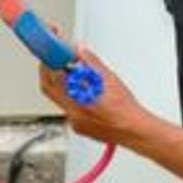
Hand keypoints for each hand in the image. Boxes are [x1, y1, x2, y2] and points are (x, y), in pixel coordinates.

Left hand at [38, 46, 152, 147]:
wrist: (134, 131)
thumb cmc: (126, 109)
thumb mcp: (110, 79)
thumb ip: (92, 63)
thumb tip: (80, 51)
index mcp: (80, 99)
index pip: (54, 77)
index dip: (50, 62)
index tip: (52, 53)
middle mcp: (73, 113)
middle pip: (48, 88)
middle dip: (48, 72)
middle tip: (54, 61)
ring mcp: (74, 121)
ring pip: (58, 98)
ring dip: (61, 85)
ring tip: (74, 76)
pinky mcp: (77, 126)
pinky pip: (67, 108)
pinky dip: (71, 98)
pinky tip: (84, 93)